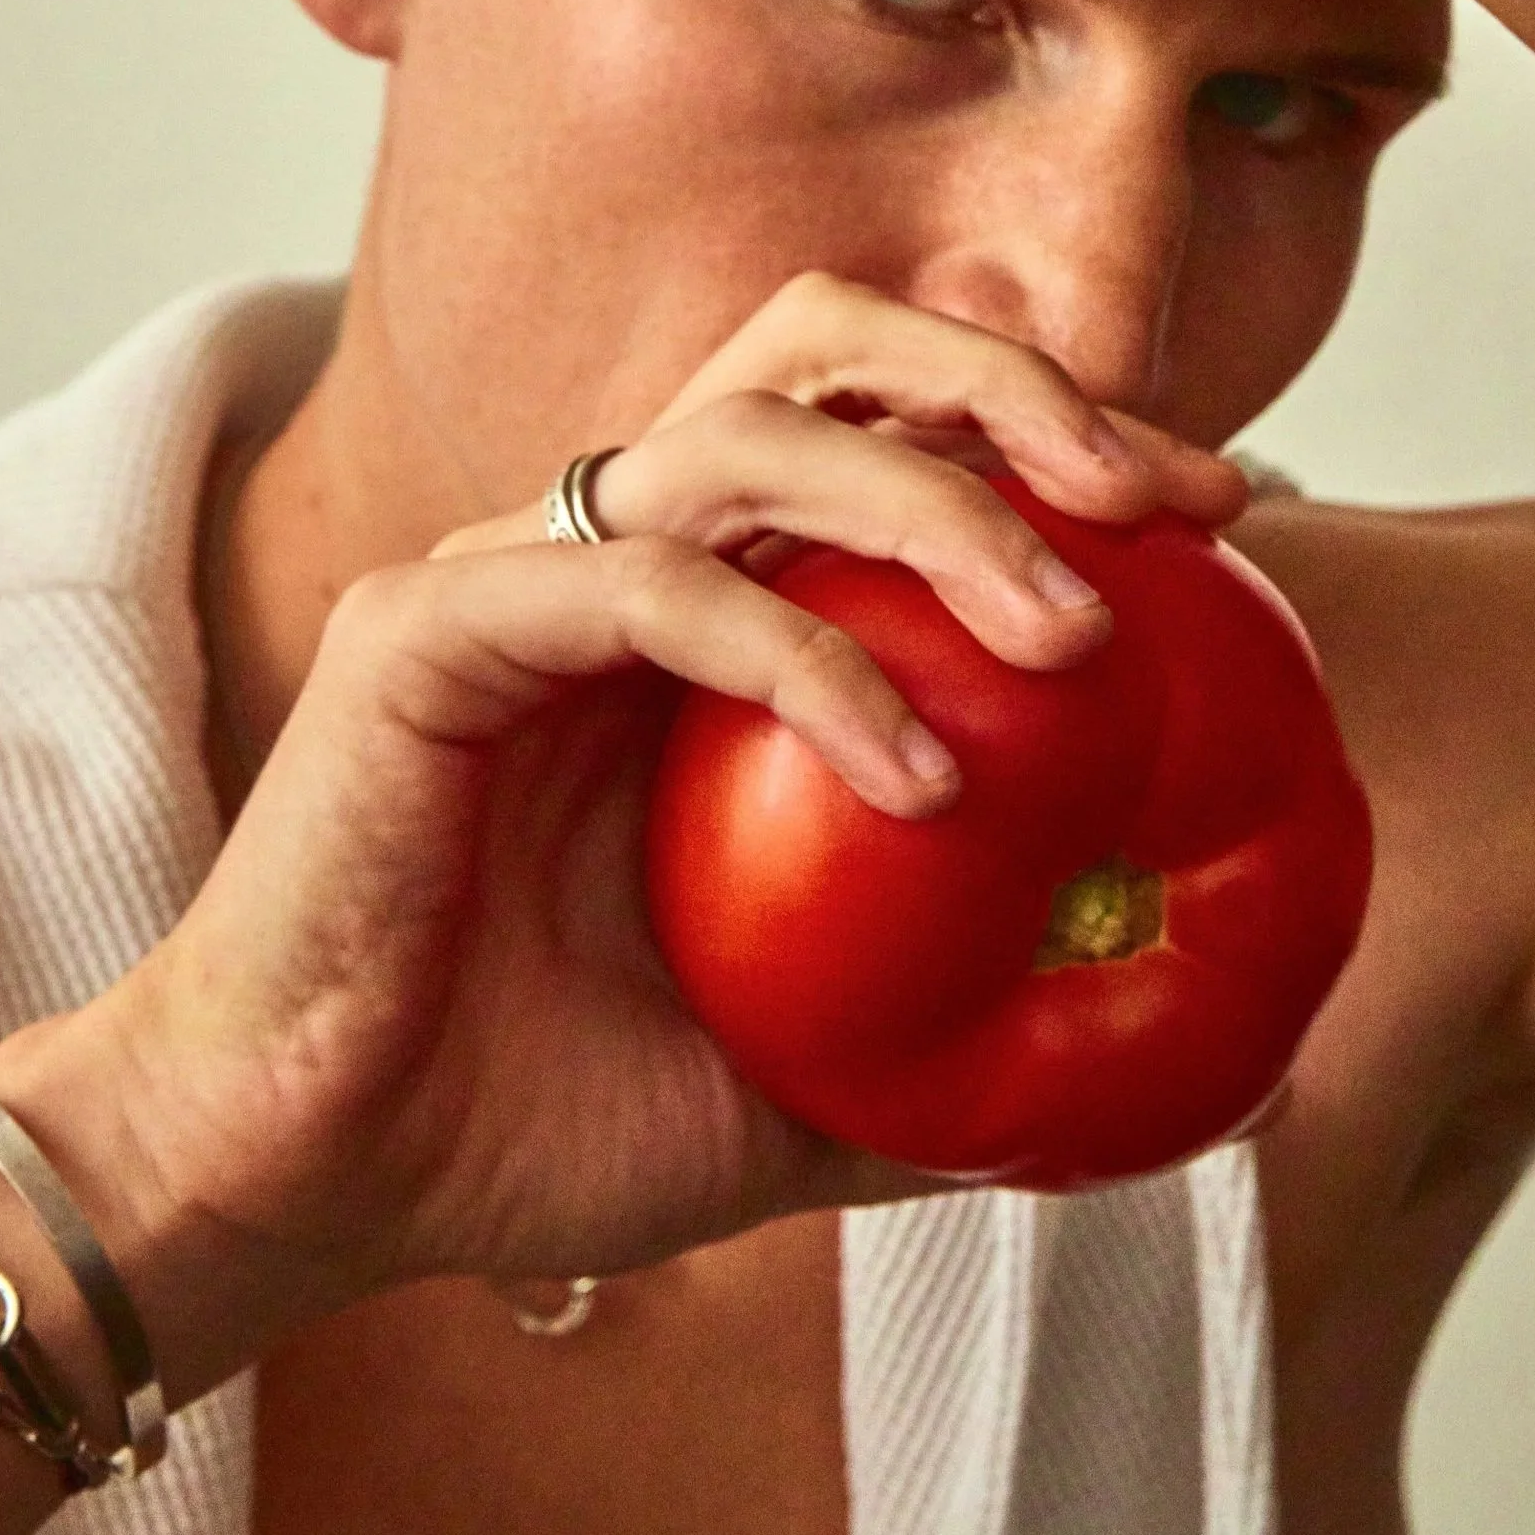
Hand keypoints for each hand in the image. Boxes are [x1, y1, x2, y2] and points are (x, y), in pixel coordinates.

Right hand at [0, 279, 1244, 1401]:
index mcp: (697, 610)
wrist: (312, 1190)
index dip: (1054, 431)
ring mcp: (510, 577)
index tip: (1222, 516)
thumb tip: (1211, 1098)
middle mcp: (609, 552)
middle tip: (1171, 505)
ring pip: (743, 434)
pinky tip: (921, 779)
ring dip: (936, 510)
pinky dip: (804, 656)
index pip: (889, 426)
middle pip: (819, 344)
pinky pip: (645, 586)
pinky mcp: (424, 636)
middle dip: (1007, 386)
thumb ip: (980, 1054)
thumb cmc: (541, 1119)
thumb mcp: (815, 1085)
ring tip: (1076, 642)